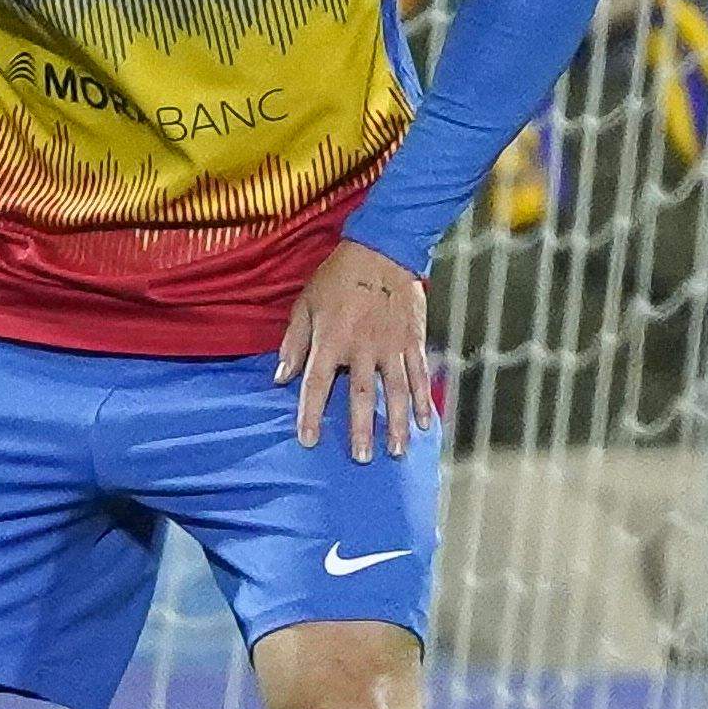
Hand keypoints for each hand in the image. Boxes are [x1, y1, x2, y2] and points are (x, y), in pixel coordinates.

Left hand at [278, 242, 437, 461]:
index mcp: (331, 339)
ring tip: (397, 451)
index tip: (308, 441)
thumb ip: (294, 342)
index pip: (317, 384)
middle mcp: (362, 348)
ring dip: (397, 423)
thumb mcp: (306, 303)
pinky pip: (420, 375)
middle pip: (362, 395)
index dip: (311, 414)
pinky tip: (426, 424)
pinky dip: (423, 400)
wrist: (383, 249)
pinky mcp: (413, 341)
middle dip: (361, 428)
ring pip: (396, 390)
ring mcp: (391, 346)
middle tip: (361, 458)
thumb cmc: (337, 277)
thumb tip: (281, 378)